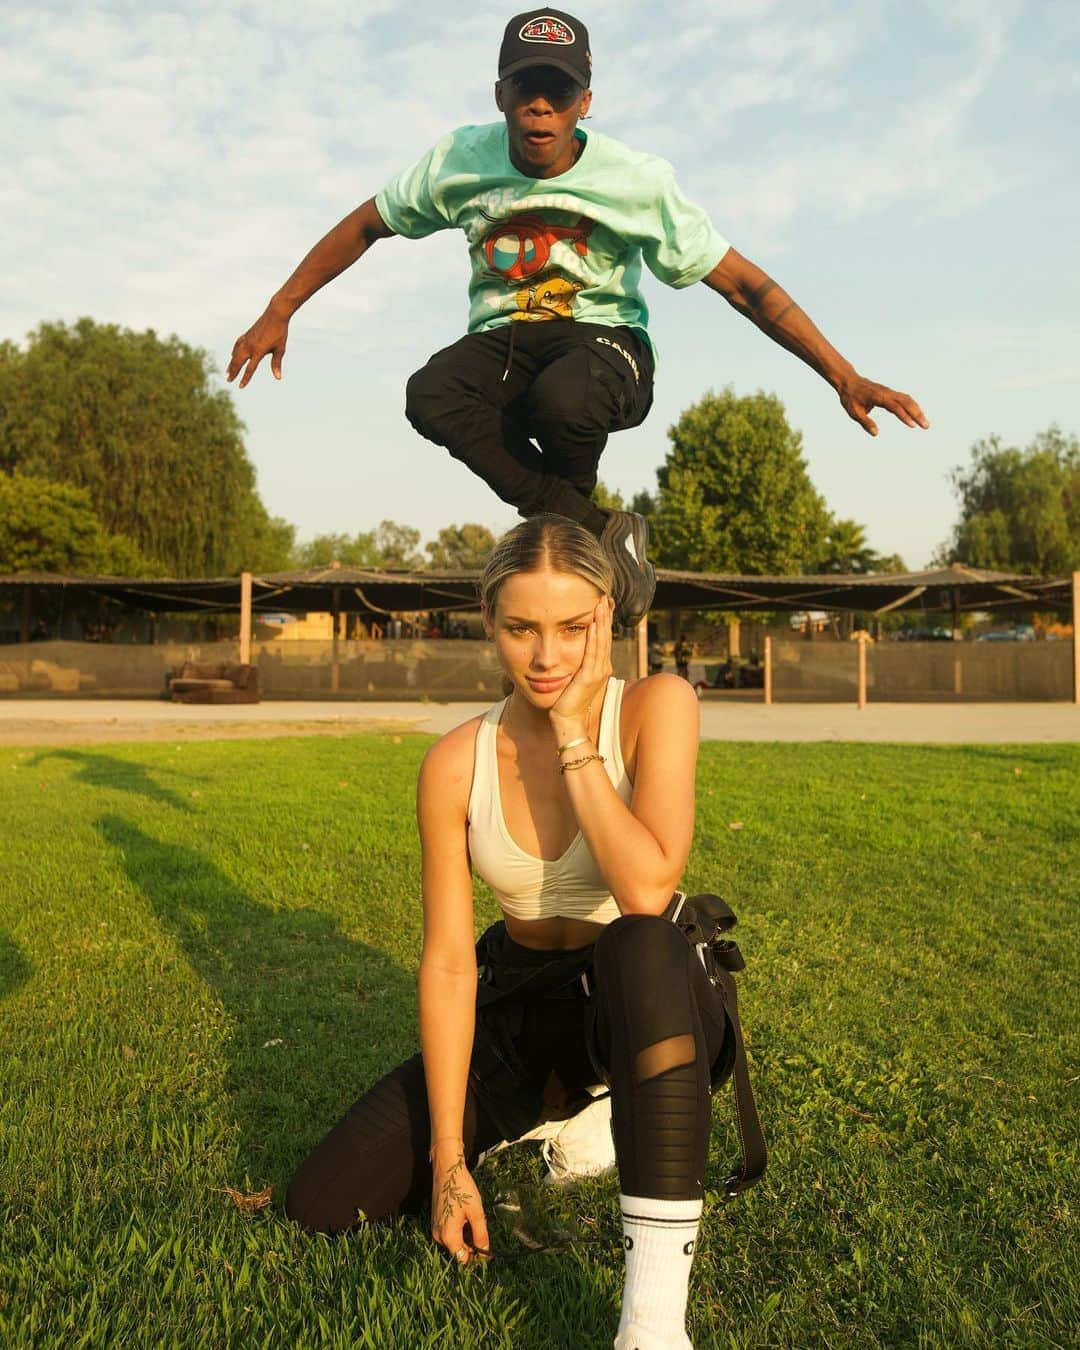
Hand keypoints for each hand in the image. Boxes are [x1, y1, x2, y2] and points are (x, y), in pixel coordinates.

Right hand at [227, 306, 289, 387]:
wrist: (275, 314)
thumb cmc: (280, 332)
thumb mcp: (280, 349)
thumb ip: (276, 363)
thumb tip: (278, 377)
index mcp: (258, 351)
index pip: (250, 369)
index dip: (245, 379)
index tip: (240, 386)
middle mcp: (250, 346)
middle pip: (239, 362)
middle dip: (234, 372)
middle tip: (228, 380)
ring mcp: (247, 339)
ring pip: (236, 353)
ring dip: (231, 363)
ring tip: (227, 371)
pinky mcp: (247, 334)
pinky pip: (238, 344)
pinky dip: (234, 351)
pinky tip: (232, 355)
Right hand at [430, 1145, 488, 1264]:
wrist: (447, 1169)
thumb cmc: (462, 1189)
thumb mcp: (476, 1213)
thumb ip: (481, 1235)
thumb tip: (485, 1252)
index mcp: (448, 1236)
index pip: (462, 1259)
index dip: (476, 1258)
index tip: (488, 1252)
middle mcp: (438, 1236)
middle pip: (458, 1251)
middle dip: (471, 1246)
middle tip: (483, 1232)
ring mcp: (435, 1227)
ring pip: (454, 1241)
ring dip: (465, 1237)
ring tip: (475, 1221)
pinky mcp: (435, 1220)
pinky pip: (448, 1232)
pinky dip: (459, 1229)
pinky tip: (466, 1217)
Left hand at [549, 597, 613, 732]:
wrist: (568, 721)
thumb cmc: (567, 701)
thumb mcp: (574, 677)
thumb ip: (577, 664)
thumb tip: (572, 648)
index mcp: (600, 666)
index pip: (604, 638)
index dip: (605, 620)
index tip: (604, 602)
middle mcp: (603, 668)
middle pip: (606, 636)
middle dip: (606, 615)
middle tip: (605, 595)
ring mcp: (598, 673)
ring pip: (601, 641)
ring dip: (601, 621)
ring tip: (601, 603)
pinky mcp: (589, 678)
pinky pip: (592, 654)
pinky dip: (593, 638)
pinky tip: (593, 624)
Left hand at [837, 374, 928, 436]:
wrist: (849, 382)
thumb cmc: (850, 398)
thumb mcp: (854, 412)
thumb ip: (865, 422)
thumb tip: (876, 434)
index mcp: (878, 397)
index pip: (895, 407)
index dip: (904, 416)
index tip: (913, 426)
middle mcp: (887, 393)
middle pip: (906, 402)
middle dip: (917, 414)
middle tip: (926, 426)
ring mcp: (889, 392)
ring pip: (908, 399)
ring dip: (917, 410)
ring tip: (924, 423)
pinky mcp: (890, 393)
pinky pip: (904, 398)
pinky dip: (912, 406)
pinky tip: (917, 414)